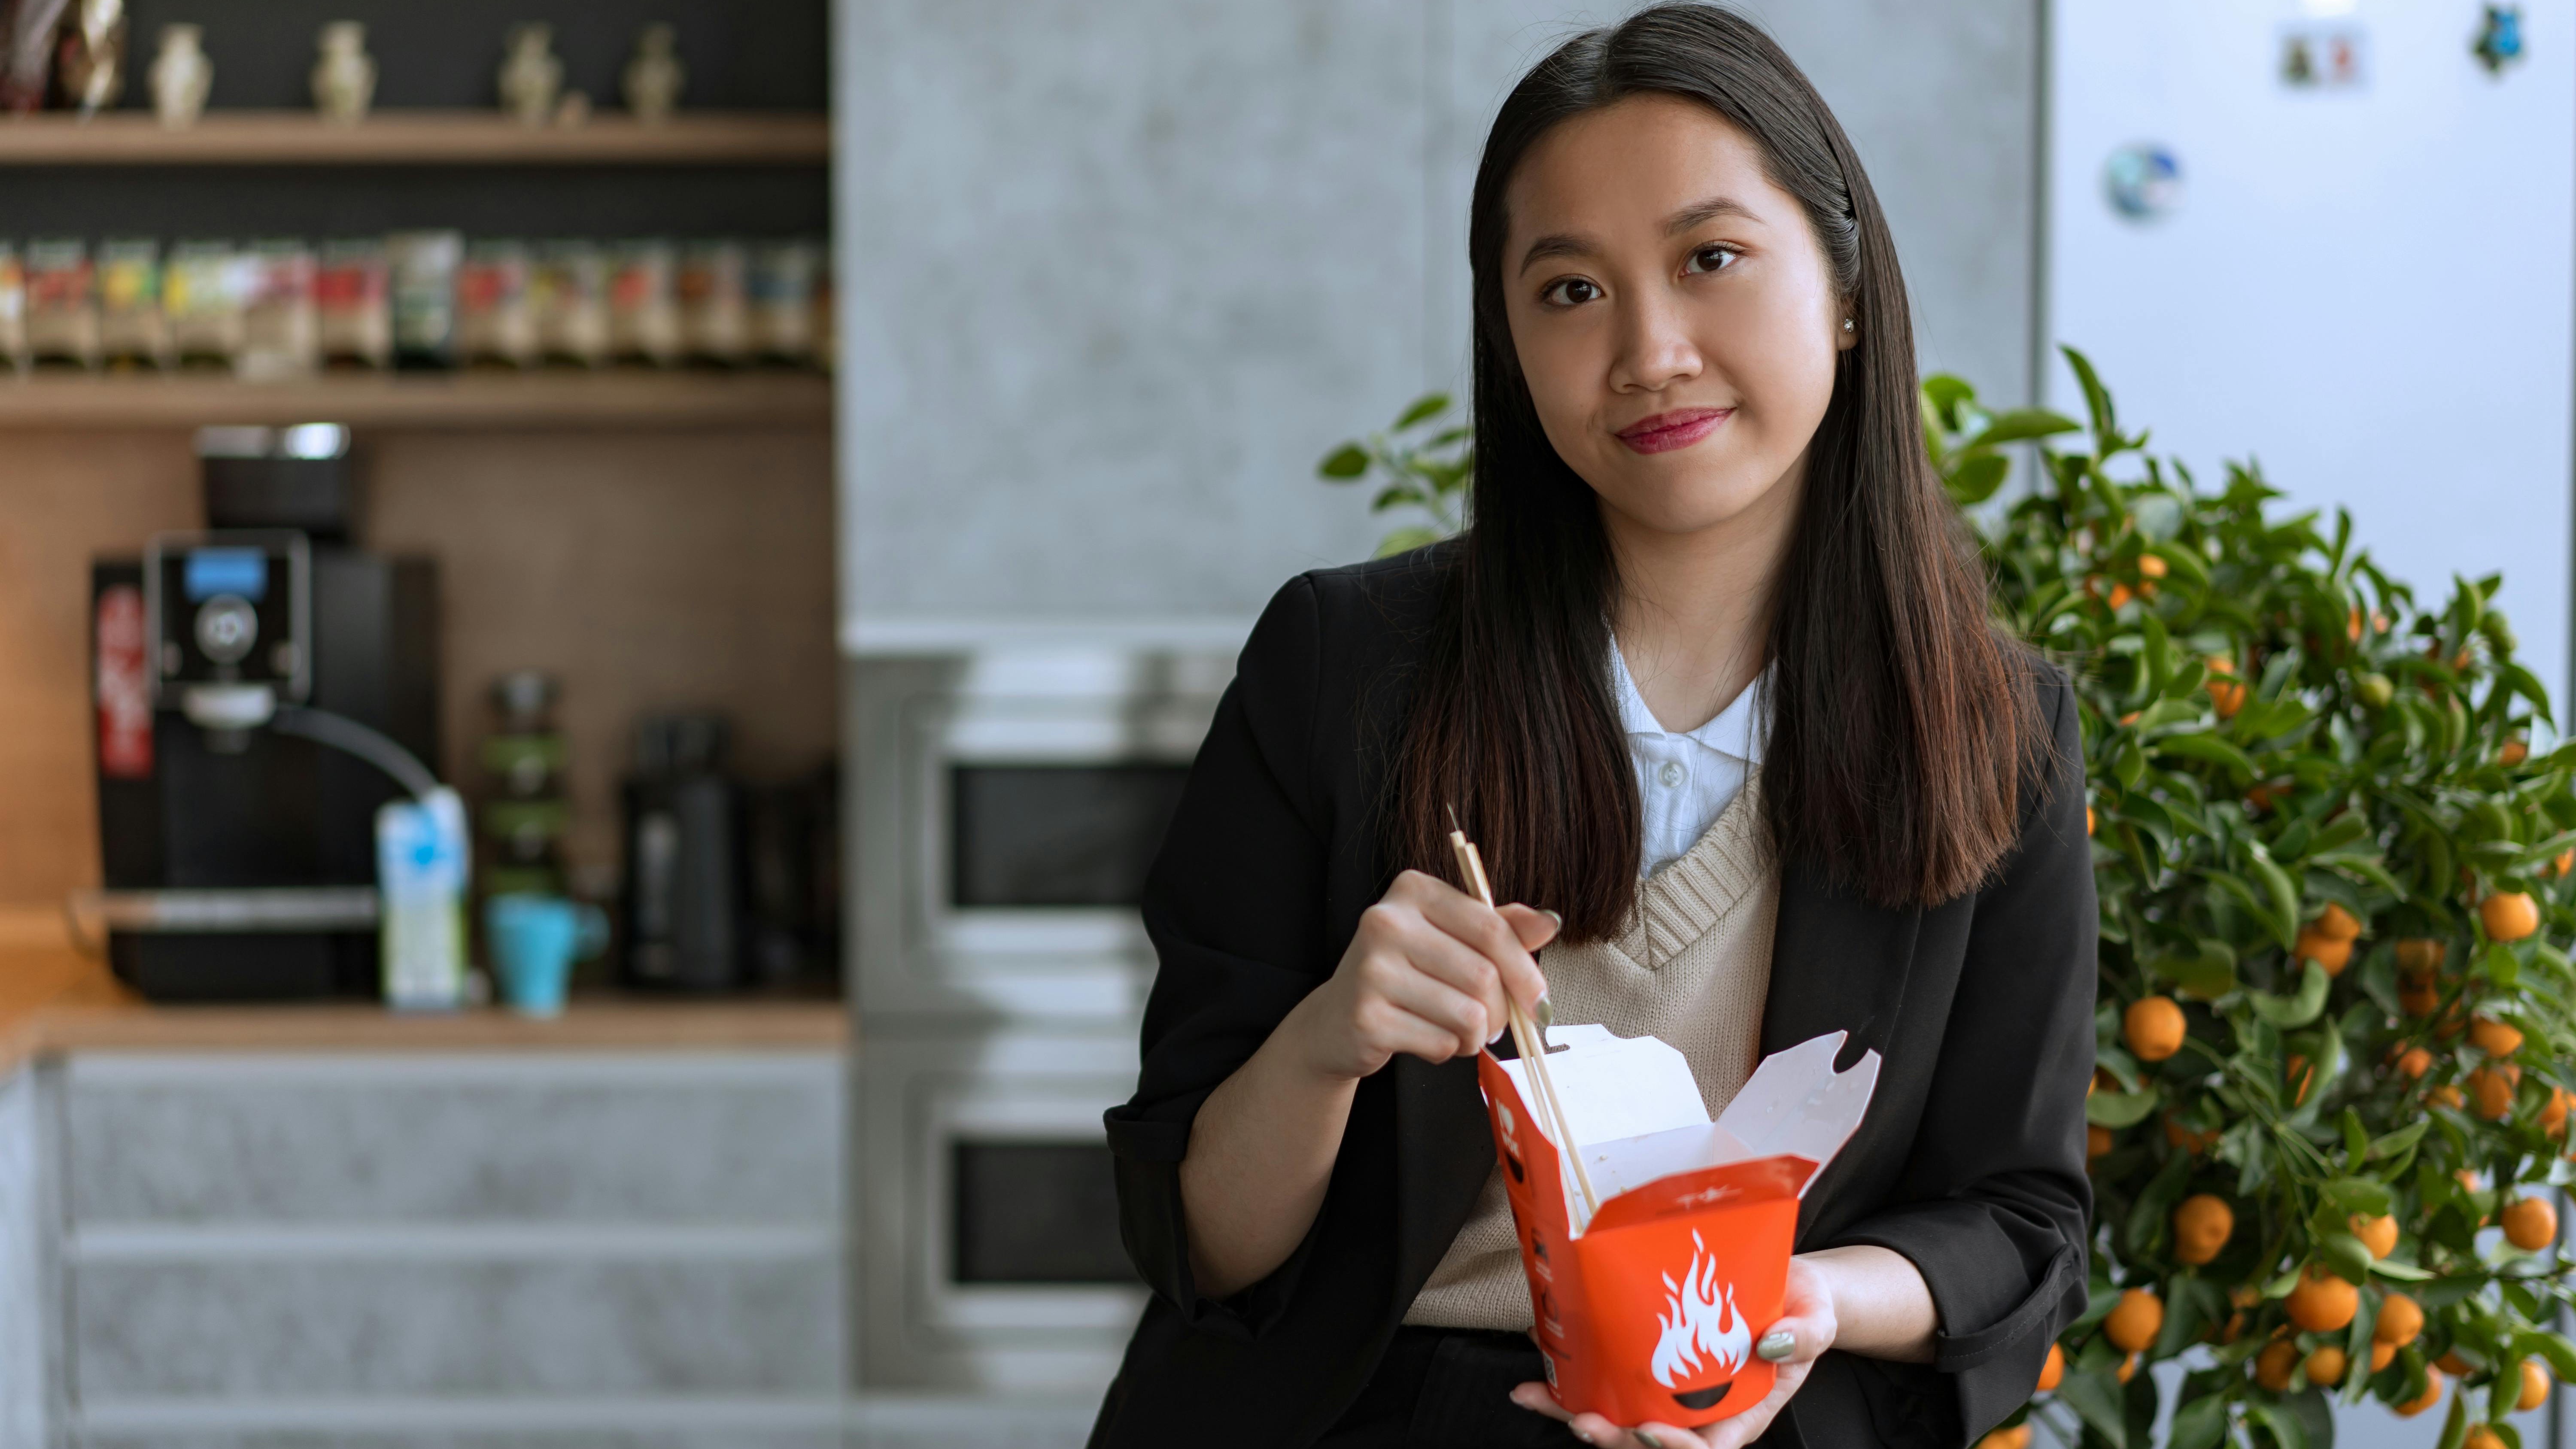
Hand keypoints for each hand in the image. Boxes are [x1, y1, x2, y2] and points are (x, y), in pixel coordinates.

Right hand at [1286, 869, 1557, 1081]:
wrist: (1336, 1020)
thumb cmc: (1405, 974)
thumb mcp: (1450, 939)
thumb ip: (1500, 927)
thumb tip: (1551, 921)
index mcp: (1412, 890)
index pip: (1491, 928)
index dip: (1525, 970)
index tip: (1540, 1001)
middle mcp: (1386, 922)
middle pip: (1483, 975)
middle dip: (1500, 1012)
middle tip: (1492, 1025)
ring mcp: (1371, 969)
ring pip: (1467, 1014)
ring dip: (1475, 1036)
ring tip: (1457, 1032)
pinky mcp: (1367, 1016)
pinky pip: (1440, 1043)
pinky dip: (1446, 1050)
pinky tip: (1424, 1039)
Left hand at [1507, 1254, 1839, 1448]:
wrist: (1785, 1288)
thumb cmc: (1803, 1310)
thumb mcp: (1818, 1321)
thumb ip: (1804, 1336)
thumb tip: (1771, 1342)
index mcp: (1740, 1413)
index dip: (1673, 1448)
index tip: (1647, 1428)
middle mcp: (1700, 1411)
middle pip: (1649, 1441)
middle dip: (1613, 1437)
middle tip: (1581, 1420)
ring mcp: (1671, 1390)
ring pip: (1618, 1416)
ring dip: (1575, 1410)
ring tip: (1538, 1396)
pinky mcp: (1649, 1362)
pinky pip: (1609, 1379)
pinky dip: (1572, 1374)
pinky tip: (1543, 1359)